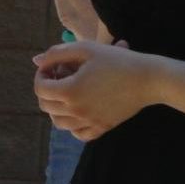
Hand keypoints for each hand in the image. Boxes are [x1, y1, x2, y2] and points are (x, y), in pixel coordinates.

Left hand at [32, 38, 156, 139]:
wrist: (148, 79)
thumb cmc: (117, 60)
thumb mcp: (86, 49)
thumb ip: (58, 53)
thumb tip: (36, 60)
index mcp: (70, 91)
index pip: (40, 88)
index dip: (41, 75)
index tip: (52, 66)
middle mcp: (76, 111)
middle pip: (46, 106)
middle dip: (47, 89)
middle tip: (60, 76)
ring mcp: (88, 122)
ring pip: (58, 123)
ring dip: (56, 108)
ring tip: (68, 92)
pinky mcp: (101, 128)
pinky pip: (78, 134)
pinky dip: (73, 125)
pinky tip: (80, 110)